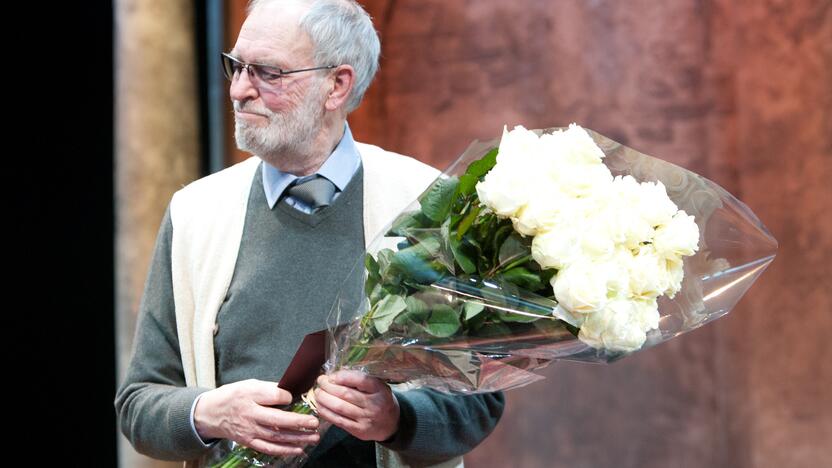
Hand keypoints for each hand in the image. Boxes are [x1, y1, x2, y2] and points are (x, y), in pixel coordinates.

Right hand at [193, 378, 319, 456]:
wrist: (211, 413)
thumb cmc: (234, 396)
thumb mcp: (249, 384)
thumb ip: (269, 388)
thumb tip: (291, 391)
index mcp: (250, 395)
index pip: (273, 396)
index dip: (287, 396)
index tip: (294, 396)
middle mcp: (250, 414)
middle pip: (277, 420)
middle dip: (298, 422)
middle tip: (315, 422)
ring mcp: (249, 430)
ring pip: (276, 437)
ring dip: (297, 438)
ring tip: (313, 437)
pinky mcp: (249, 441)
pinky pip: (269, 448)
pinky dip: (284, 450)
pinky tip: (299, 449)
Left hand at [314, 370, 399, 441]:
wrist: (390, 423)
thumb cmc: (379, 399)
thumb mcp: (377, 386)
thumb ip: (360, 379)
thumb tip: (336, 373)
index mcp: (380, 390)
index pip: (362, 380)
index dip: (344, 377)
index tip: (332, 375)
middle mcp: (374, 405)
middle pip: (346, 394)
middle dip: (328, 386)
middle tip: (320, 380)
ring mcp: (366, 419)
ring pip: (340, 408)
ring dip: (324, 399)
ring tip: (317, 392)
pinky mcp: (358, 430)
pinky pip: (338, 421)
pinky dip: (326, 412)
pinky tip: (320, 405)